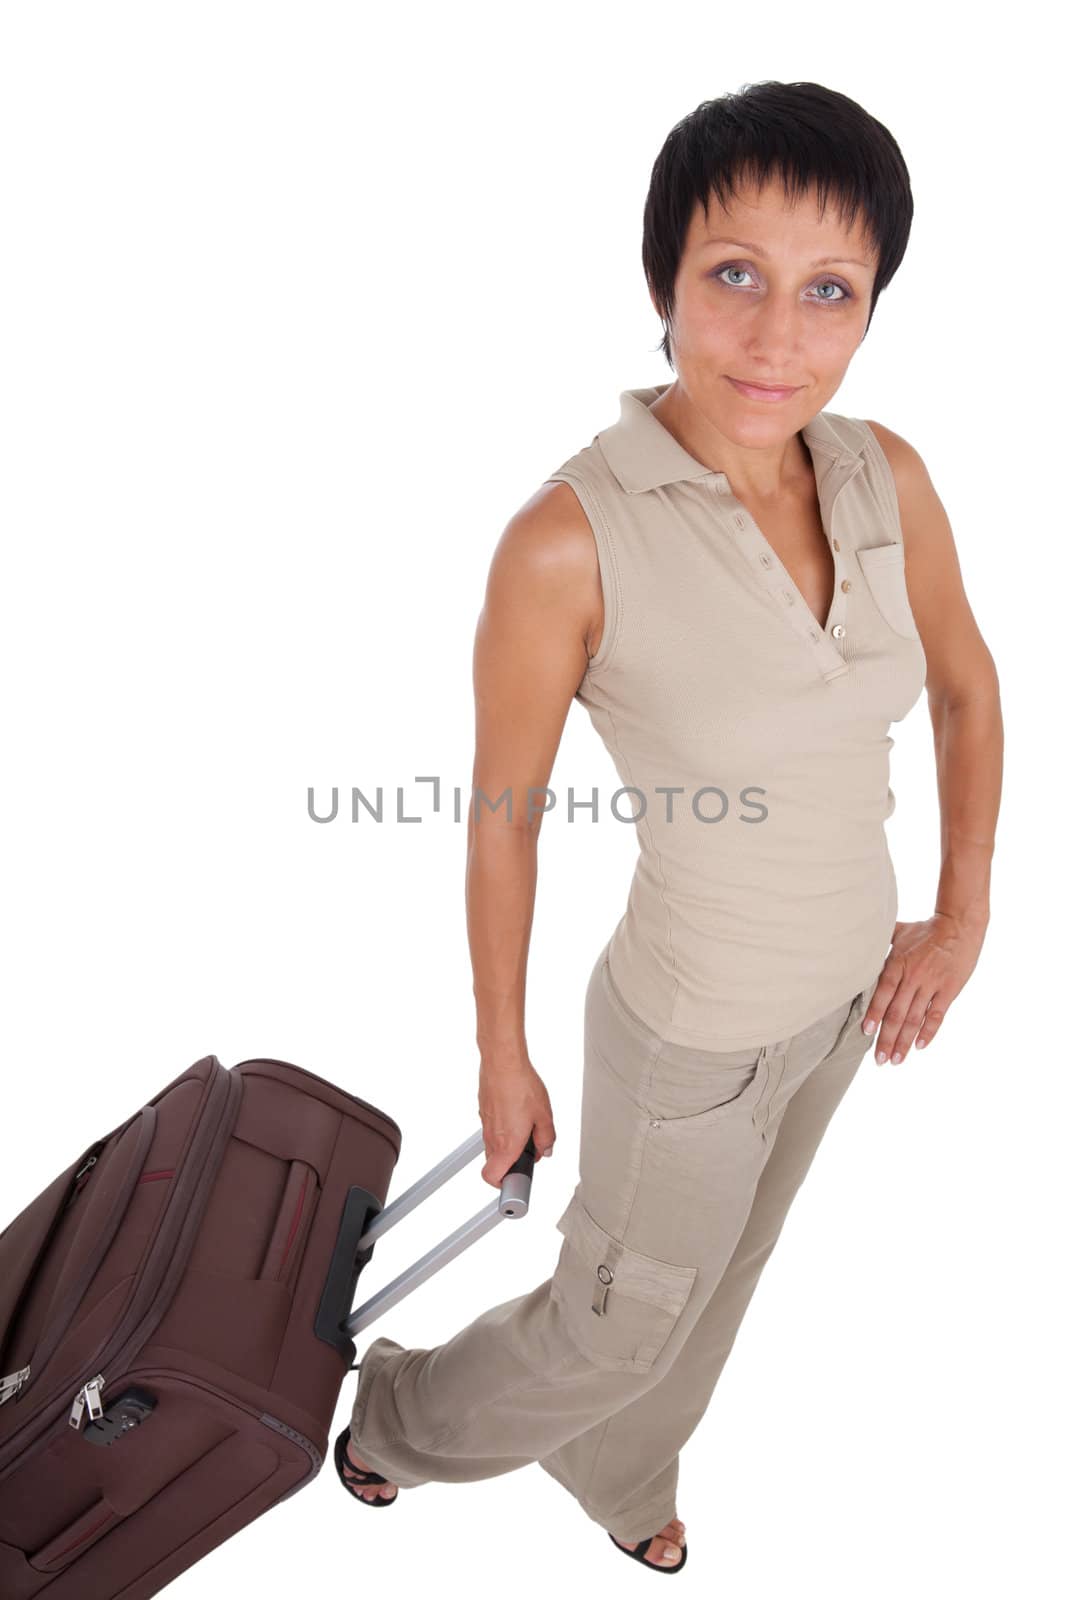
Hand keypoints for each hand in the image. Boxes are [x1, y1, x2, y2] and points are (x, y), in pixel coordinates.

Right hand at [478, 1057, 556, 1188]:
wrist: (502, 1063)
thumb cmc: (521, 1086)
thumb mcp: (544, 1116)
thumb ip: (546, 1139)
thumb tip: (546, 1149)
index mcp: (507, 1145)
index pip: (492, 1177)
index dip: (503, 1185)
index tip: (517, 1183)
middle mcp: (492, 1137)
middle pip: (493, 1164)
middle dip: (509, 1165)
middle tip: (526, 1155)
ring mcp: (485, 1124)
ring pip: (493, 1146)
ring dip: (507, 1146)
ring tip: (525, 1129)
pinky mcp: (484, 1110)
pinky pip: (492, 1129)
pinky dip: (503, 1128)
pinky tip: (517, 1113)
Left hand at [863, 911, 986, 1065]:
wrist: (959, 924)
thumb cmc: (925, 929)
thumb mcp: (899, 932)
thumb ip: (879, 942)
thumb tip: (857, 943)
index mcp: (898, 963)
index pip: (883, 993)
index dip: (874, 1013)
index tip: (867, 1032)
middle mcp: (913, 976)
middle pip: (897, 1012)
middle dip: (887, 1037)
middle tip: (879, 1059)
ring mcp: (932, 984)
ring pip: (916, 1018)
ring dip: (905, 1041)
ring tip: (896, 1059)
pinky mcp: (949, 989)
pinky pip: (937, 1014)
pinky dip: (929, 1032)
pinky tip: (920, 1046)